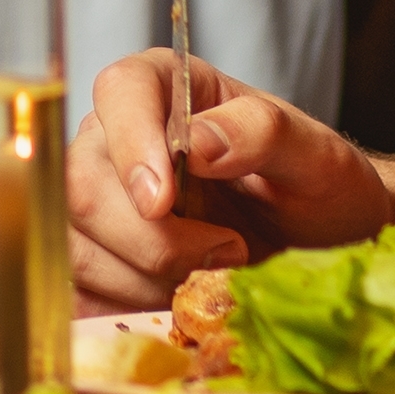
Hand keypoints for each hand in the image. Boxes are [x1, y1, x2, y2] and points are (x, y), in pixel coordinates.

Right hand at [66, 51, 394, 311]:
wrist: (319, 241)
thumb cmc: (317, 184)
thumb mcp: (315, 155)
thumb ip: (262, 134)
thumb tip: (199, 143)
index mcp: (167, 87)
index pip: (120, 92)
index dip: (130, 146)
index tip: (163, 201)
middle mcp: (119, 136)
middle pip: (83, 183)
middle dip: (149, 239)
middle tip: (228, 252)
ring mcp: (101, 198)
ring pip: (75, 243)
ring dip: (141, 279)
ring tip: (208, 277)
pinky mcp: (98, 256)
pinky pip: (79, 287)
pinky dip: (123, 306)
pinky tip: (173, 303)